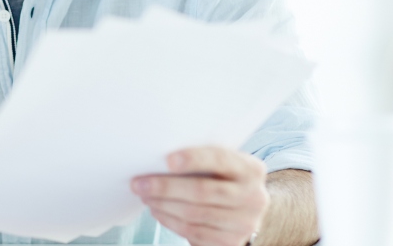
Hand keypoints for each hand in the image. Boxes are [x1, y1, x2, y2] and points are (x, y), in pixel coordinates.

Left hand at [131, 147, 268, 245]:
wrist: (243, 211)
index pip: (220, 159)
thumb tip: (158, 155)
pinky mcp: (231, 242)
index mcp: (251, 169)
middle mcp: (254, 197)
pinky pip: (193, 232)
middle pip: (202, 191)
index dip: (193, 159)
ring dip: (162, 204)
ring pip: (194, 213)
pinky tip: (157, 211)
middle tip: (139, 182)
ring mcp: (245, 223)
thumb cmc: (223, 180)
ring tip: (144, 196)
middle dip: (166, 187)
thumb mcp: (222, 166)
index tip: (167, 160)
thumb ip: (202, 159)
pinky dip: (169, 221)